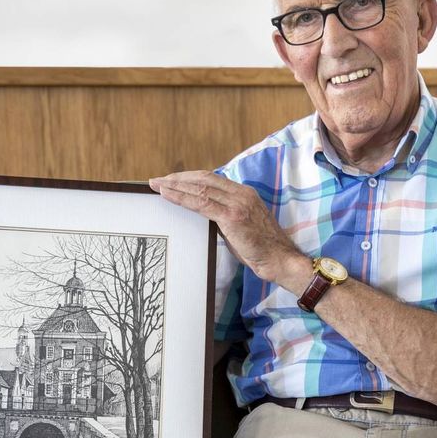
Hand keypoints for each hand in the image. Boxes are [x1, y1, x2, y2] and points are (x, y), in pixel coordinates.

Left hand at [149, 171, 307, 284]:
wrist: (279, 259)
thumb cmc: (261, 248)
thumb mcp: (241, 225)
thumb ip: (224, 216)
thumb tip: (204, 214)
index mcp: (244, 193)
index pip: (212, 179)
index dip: (190, 178)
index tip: (173, 180)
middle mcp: (241, 193)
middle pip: (203, 179)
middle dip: (178, 178)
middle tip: (157, 180)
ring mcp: (237, 204)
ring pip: (200, 188)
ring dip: (175, 186)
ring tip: (157, 185)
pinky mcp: (232, 217)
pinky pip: (201, 203)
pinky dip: (181, 198)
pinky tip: (168, 196)